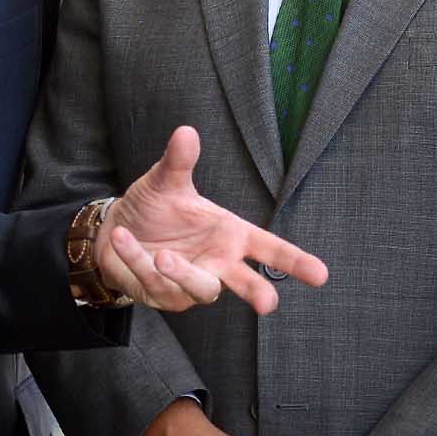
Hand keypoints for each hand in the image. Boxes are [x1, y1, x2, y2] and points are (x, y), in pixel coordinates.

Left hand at [96, 127, 327, 313]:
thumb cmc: (154, 208)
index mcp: (230, 235)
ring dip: (182, 274)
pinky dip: (137, 259)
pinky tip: (122, 237)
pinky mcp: (164, 295)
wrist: (115, 230)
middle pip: (245, 283)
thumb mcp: (166, 182)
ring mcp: (192, 283)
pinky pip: (156, 283)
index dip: (296, 262)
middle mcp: (217, 263)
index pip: (270, 250)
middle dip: (256, 292)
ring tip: (163, 256)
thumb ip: (179, 162)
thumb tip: (186, 132)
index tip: (321, 275)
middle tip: (267, 303)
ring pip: (200, 288)